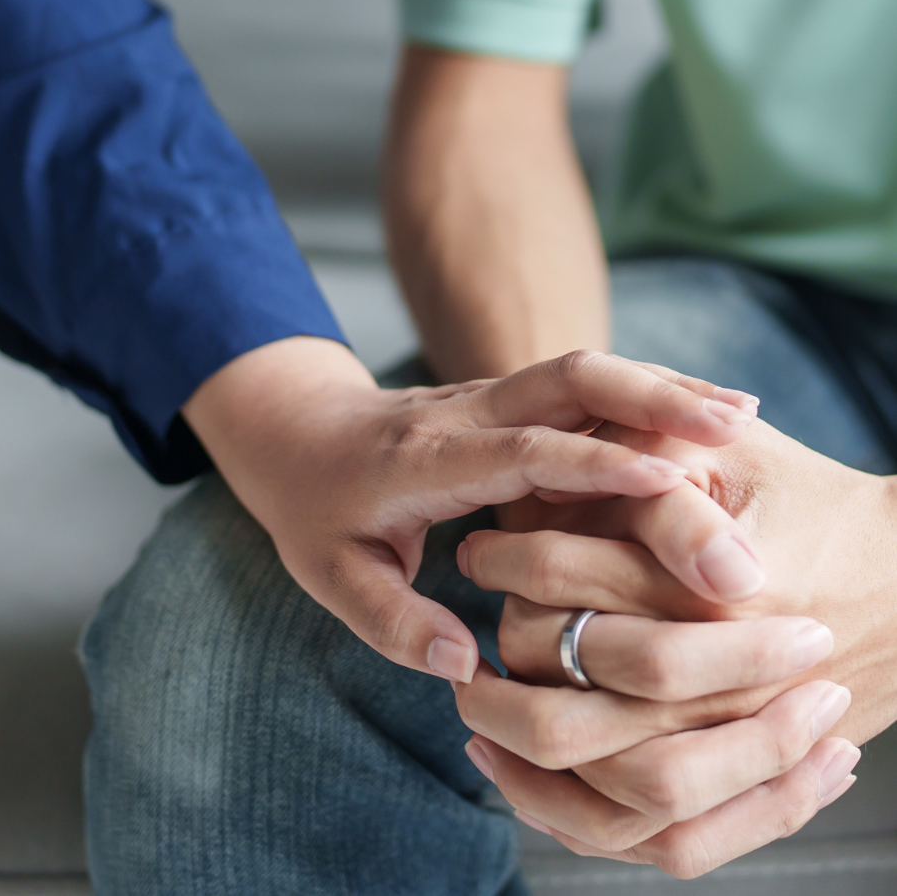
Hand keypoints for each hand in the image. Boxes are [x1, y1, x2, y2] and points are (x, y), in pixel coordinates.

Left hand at [182, 341, 758, 682]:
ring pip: (586, 371)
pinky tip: (704, 409)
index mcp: (425, 458)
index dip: (590, 462)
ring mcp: (492, 394)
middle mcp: (468, 411)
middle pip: (567, 378)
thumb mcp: (329, 576)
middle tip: (733, 424)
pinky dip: (647, 390)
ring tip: (745, 413)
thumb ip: (392, 620)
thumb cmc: (316, 510)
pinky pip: (586, 384)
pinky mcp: (513, 396)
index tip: (663, 478)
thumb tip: (468, 668)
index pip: (517, 451)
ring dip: (662, 386)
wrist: (299, 432)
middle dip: (652, 395)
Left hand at [453, 416, 896, 873]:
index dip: (508, 559)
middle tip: (474, 640)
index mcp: (719, 583)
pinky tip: (520, 781)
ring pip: (616, 787)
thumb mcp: (732, 449)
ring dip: (527, 760)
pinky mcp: (763, 785)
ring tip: (478, 715)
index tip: (480, 547)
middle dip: (507, 669)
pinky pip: (661, 841)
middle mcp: (737, 678)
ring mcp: (754, 742)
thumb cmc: (814, 495)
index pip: (568, 579)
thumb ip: (646, 451)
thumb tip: (548, 472)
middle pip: (579, 697)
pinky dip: (582, 822)